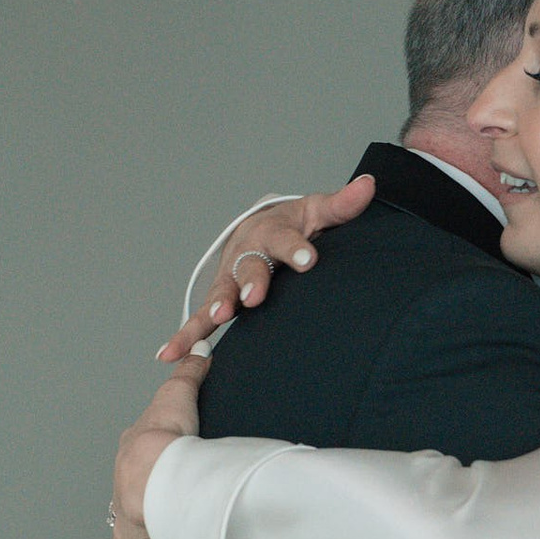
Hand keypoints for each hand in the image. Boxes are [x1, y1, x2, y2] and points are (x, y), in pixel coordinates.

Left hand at [109, 353, 210, 538]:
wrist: (156, 472)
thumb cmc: (168, 439)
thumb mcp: (179, 395)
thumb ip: (189, 372)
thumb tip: (197, 351)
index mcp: (136, 445)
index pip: (141, 441)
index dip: (153, 444)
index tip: (162, 450)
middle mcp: (125, 474)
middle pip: (134, 477)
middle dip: (144, 482)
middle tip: (161, 488)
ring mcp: (125, 505)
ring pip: (128, 510)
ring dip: (137, 515)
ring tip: (153, 521)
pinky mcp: (129, 534)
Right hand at [157, 175, 376, 361]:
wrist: (263, 228)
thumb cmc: (295, 223)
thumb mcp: (319, 211)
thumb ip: (342, 205)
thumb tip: (368, 185)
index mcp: (272, 229)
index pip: (285, 237)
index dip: (295, 248)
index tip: (307, 260)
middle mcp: (246, 251)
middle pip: (248, 265)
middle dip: (250, 281)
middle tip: (253, 297)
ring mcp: (230, 276)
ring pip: (221, 292)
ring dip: (216, 308)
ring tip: (216, 320)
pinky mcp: (220, 298)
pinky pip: (202, 317)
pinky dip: (186, 334)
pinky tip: (171, 353)